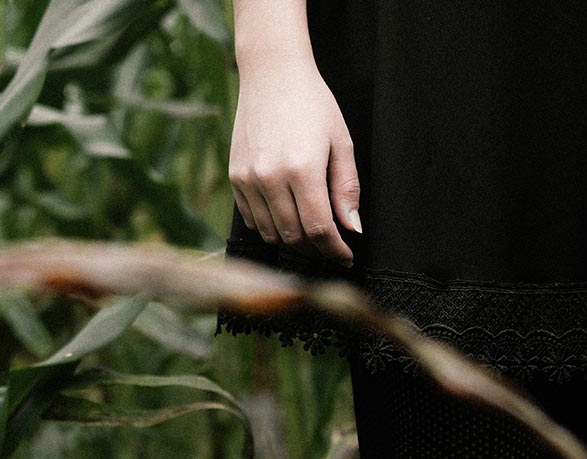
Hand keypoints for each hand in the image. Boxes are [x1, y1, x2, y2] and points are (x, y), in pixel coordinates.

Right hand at [228, 60, 361, 266]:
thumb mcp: (341, 142)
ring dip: (293, 242)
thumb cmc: (313, 104)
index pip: (319, 229)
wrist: (272, 74)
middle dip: (317, 250)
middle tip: (332, 249)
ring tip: (312, 236)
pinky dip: (270, 228)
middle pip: (294, 236)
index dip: (335, 250)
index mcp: (302, 169)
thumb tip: (351, 228)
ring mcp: (248, 179)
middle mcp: (270, 178)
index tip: (346, 256)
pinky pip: (252, 219)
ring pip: (270, 233)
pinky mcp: (234, 177)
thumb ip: (346, 188)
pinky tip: (287, 219)